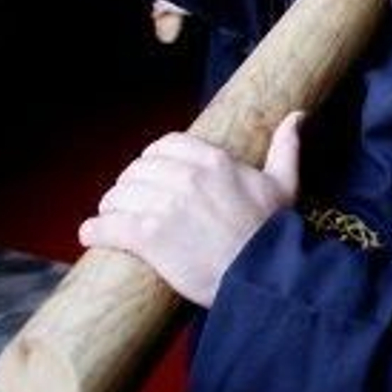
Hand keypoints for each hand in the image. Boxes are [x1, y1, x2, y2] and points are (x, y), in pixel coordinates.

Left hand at [80, 112, 303, 306]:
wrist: (263, 276)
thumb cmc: (273, 231)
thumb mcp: (285, 184)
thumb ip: (286, 147)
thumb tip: (298, 116)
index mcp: (213, 160)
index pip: (162, 146)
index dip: (153, 161)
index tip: (154, 179)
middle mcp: (185, 177)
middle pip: (135, 171)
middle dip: (130, 187)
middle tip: (133, 205)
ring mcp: (164, 206)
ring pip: (116, 196)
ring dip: (110, 209)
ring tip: (115, 222)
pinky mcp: (147, 237)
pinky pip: (104, 226)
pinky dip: (93, 231)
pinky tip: (93, 235)